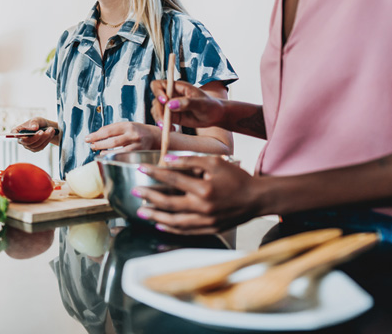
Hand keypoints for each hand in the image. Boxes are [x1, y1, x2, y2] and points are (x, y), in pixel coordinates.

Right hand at [12, 118, 57, 151]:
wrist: (45, 128)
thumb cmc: (38, 123)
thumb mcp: (36, 119)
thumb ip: (34, 122)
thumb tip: (34, 128)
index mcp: (18, 131)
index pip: (14, 133)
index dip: (16, 135)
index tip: (19, 135)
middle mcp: (21, 140)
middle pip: (26, 142)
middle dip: (36, 137)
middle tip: (43, 131)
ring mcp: (27, 146)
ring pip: (35, 145)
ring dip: (44, 138)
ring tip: (51, 129)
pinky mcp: (34, 149)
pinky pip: (40, 147)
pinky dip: (47, 140)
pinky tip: (51, 134)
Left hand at [85, 122, 160, 154]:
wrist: (155, 137)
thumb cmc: (138, 131)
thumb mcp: (127, 125)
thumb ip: (114, 129)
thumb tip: (97, 134)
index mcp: (127, 125)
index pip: (108, 130)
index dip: (96, 135)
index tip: (87, 138)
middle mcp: (132, 134)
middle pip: (112, 141)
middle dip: (98, 144)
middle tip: (91, 145)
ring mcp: (136, 145)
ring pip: (117, 151)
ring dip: (105, 152)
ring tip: (98, 151)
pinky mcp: (139, 154)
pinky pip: (124, 157)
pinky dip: (114, 157)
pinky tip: (108, 156)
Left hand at [132, 155, 262, 234]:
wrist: (257, 198)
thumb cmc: (236, 178)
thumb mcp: (215, 162)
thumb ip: (190, 161)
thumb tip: (167, 160)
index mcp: (204, 188)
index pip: (173, 179)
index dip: (155, 173)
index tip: (141, 169)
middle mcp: (204, 207)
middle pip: (169, 203)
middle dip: (149, 197)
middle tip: (135, 192)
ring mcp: (206, 221)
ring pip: (175, 221)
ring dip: (156, 216)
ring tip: (142, 211)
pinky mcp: (210, 229)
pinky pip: (186, 231)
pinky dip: (171, 228)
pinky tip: (160, 224)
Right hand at [150, 80, 225, 129]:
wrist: (215, 116)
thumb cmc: (210, 105)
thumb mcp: (201, 103)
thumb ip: (186, 103)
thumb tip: (170, 105)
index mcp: (177, 87)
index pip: (158, 85)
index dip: (158, 92)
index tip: (164, 101)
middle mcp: (171, 96)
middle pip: (156, 100)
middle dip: (158, 111)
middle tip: (164, 123)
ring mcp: (170, 106)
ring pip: (156, 111)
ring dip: (159, 119)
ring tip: (169, 128)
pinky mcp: (172, 117)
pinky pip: (162, 120)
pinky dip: (164, 125)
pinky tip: (173, 129)